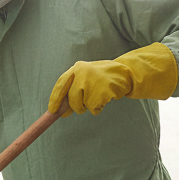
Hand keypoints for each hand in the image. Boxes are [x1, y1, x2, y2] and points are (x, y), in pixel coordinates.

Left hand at [48, 42, 177, 116]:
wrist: (125, 73)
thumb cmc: (101, 79)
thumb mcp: (84, 80)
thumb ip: (72, 91)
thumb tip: (59, 111)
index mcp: (76, 68)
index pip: (61, 84)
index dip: (55, 98)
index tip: (52, 110)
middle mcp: (83, 73)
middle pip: (71, 99)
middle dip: (75, 107)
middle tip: (79, 109)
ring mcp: (93, 81)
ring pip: (82, 105)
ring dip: (89, 106)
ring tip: (98, 96)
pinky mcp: (103, 90)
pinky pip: (94, 108)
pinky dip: (98, 108)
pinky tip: (105, 98)